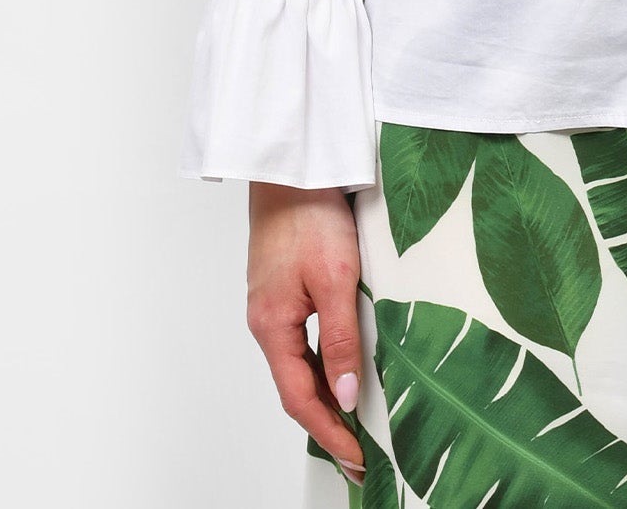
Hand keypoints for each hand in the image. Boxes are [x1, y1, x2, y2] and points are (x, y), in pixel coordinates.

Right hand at [247, 182, 365, 483]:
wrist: (292, 168)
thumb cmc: (310, 216)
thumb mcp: (336, 280)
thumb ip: (343, 339)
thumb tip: (349, 395)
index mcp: (272, 326)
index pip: (300, 398)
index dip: (330, 432)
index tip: (356, 458)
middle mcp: (267, 321)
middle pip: (296, 386)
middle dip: (327, 421)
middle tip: (360, 451)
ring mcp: (273, 304)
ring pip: (298, 363)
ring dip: (325, 393)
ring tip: (357, 419)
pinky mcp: (283, 287)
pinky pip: (301, 339)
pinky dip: (322, 362)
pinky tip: (342, 365)